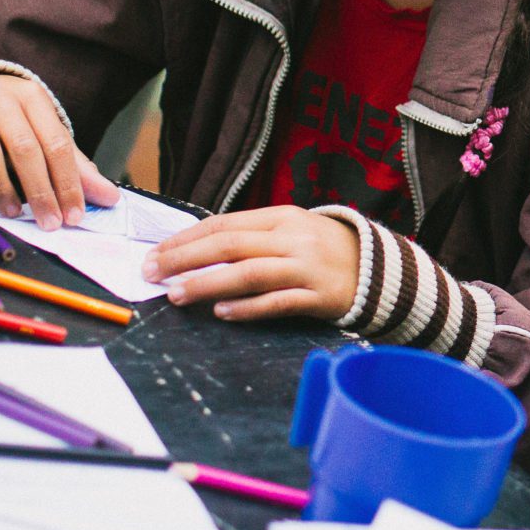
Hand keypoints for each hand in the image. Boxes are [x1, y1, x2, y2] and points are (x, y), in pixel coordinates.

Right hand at [0, 74, 119, 229]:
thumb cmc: (10, 114)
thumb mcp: (42, 128)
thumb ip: (72, 164)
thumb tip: (108, 197)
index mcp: (34, 97)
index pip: (57, 143)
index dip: (68, 182)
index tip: (75, 216)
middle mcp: (2, 96)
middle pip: (25, 148)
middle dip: (40, 191)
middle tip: (50, 223)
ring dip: (2, 187)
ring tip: (14, 214)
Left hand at [143, 206, 359, 321]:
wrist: (378, 268)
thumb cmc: (322, 249)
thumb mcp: (289, 230)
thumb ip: (250, 237)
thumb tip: (195, 249)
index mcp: (282, 217)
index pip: (224, 224)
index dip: (186, 238)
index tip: (155, 253)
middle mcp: (292, 238)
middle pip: (231, 245)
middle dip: (185, 258)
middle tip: (152, 272)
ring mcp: (306, 268)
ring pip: (249, 273)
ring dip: (208, 283)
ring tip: (176, 293)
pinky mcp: (319, 297)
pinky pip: (278, 302)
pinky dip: (248, 308)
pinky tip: (222, 313)